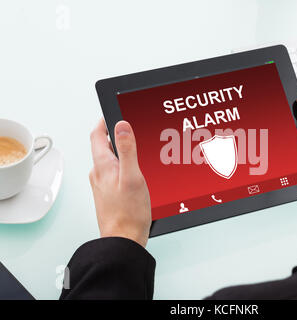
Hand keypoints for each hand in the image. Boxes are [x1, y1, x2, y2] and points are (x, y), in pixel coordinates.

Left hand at [89, 119, 150, 246]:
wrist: (123, 239)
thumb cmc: (128, 214)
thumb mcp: (132, 177)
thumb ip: (127, 150)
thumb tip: (121, 126)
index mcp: (102, 166)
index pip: (97, 135)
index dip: (104, 121)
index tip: (112, 112)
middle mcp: (99, 174)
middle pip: (104, 147)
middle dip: (117, 136)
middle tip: (132, 131)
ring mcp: (103, 184)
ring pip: (110, 160)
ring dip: (121, 152)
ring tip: (137, 151)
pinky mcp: (109, 194)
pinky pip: (114, 173)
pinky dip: (124, 167)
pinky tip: (136, 173)